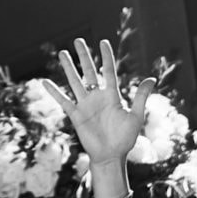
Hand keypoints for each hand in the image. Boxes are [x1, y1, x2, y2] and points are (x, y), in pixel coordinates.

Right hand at [41, 39, 152, 168]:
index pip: (108, 71)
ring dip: (69, 68)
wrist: (111, 156)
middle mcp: (97, 97)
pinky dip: (54, 92)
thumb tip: (151, 79)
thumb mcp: (135, 116)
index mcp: (112, 96)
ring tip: (62, 53)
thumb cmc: (125, 138)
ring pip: (75, 81)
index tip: (103, 42)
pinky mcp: (76, 115)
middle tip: (78, 40)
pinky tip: (45, 82)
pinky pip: (63, 100)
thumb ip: (140, 97)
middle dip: (84, 56)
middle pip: (89, 72)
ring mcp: (85, 105)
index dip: (106, 57)